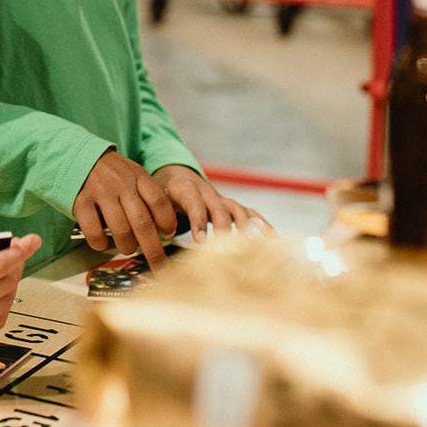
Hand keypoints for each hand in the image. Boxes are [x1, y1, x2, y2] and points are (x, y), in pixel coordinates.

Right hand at [72, 150, 180, 269]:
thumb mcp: (133, 174)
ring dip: (127, 247)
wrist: (77, 155)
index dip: (167, 222)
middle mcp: (121, 184)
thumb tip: (163, 231)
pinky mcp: (81, 202)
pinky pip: (94, 232)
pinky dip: (100, 244)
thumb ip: (147, 197)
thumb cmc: (111, 173)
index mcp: (138, 176)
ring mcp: (100, 193)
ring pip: (121, 231)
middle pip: (142, 223)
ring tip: (127, 247)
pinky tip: (102, 243)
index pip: (158, 201)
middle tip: (161, 268)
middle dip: (154, 251)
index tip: (169, 235)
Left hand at [152, 164, 275, 242]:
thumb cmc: (161, 194)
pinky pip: (248, 213)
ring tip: (252, 248)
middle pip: (219, 208)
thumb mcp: (153, 201)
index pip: (193, 203)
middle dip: (224, 230)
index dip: (198, 221)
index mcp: (184, 189)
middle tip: (227, 252)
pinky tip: (272, 239)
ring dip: (245, 228)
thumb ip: (155, 217)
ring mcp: (220, 198)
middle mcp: (206, 191)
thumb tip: (153, 241)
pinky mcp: (230, 205)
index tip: (201, 241)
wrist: (175, 174)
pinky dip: (260, 224)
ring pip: (237, 209)